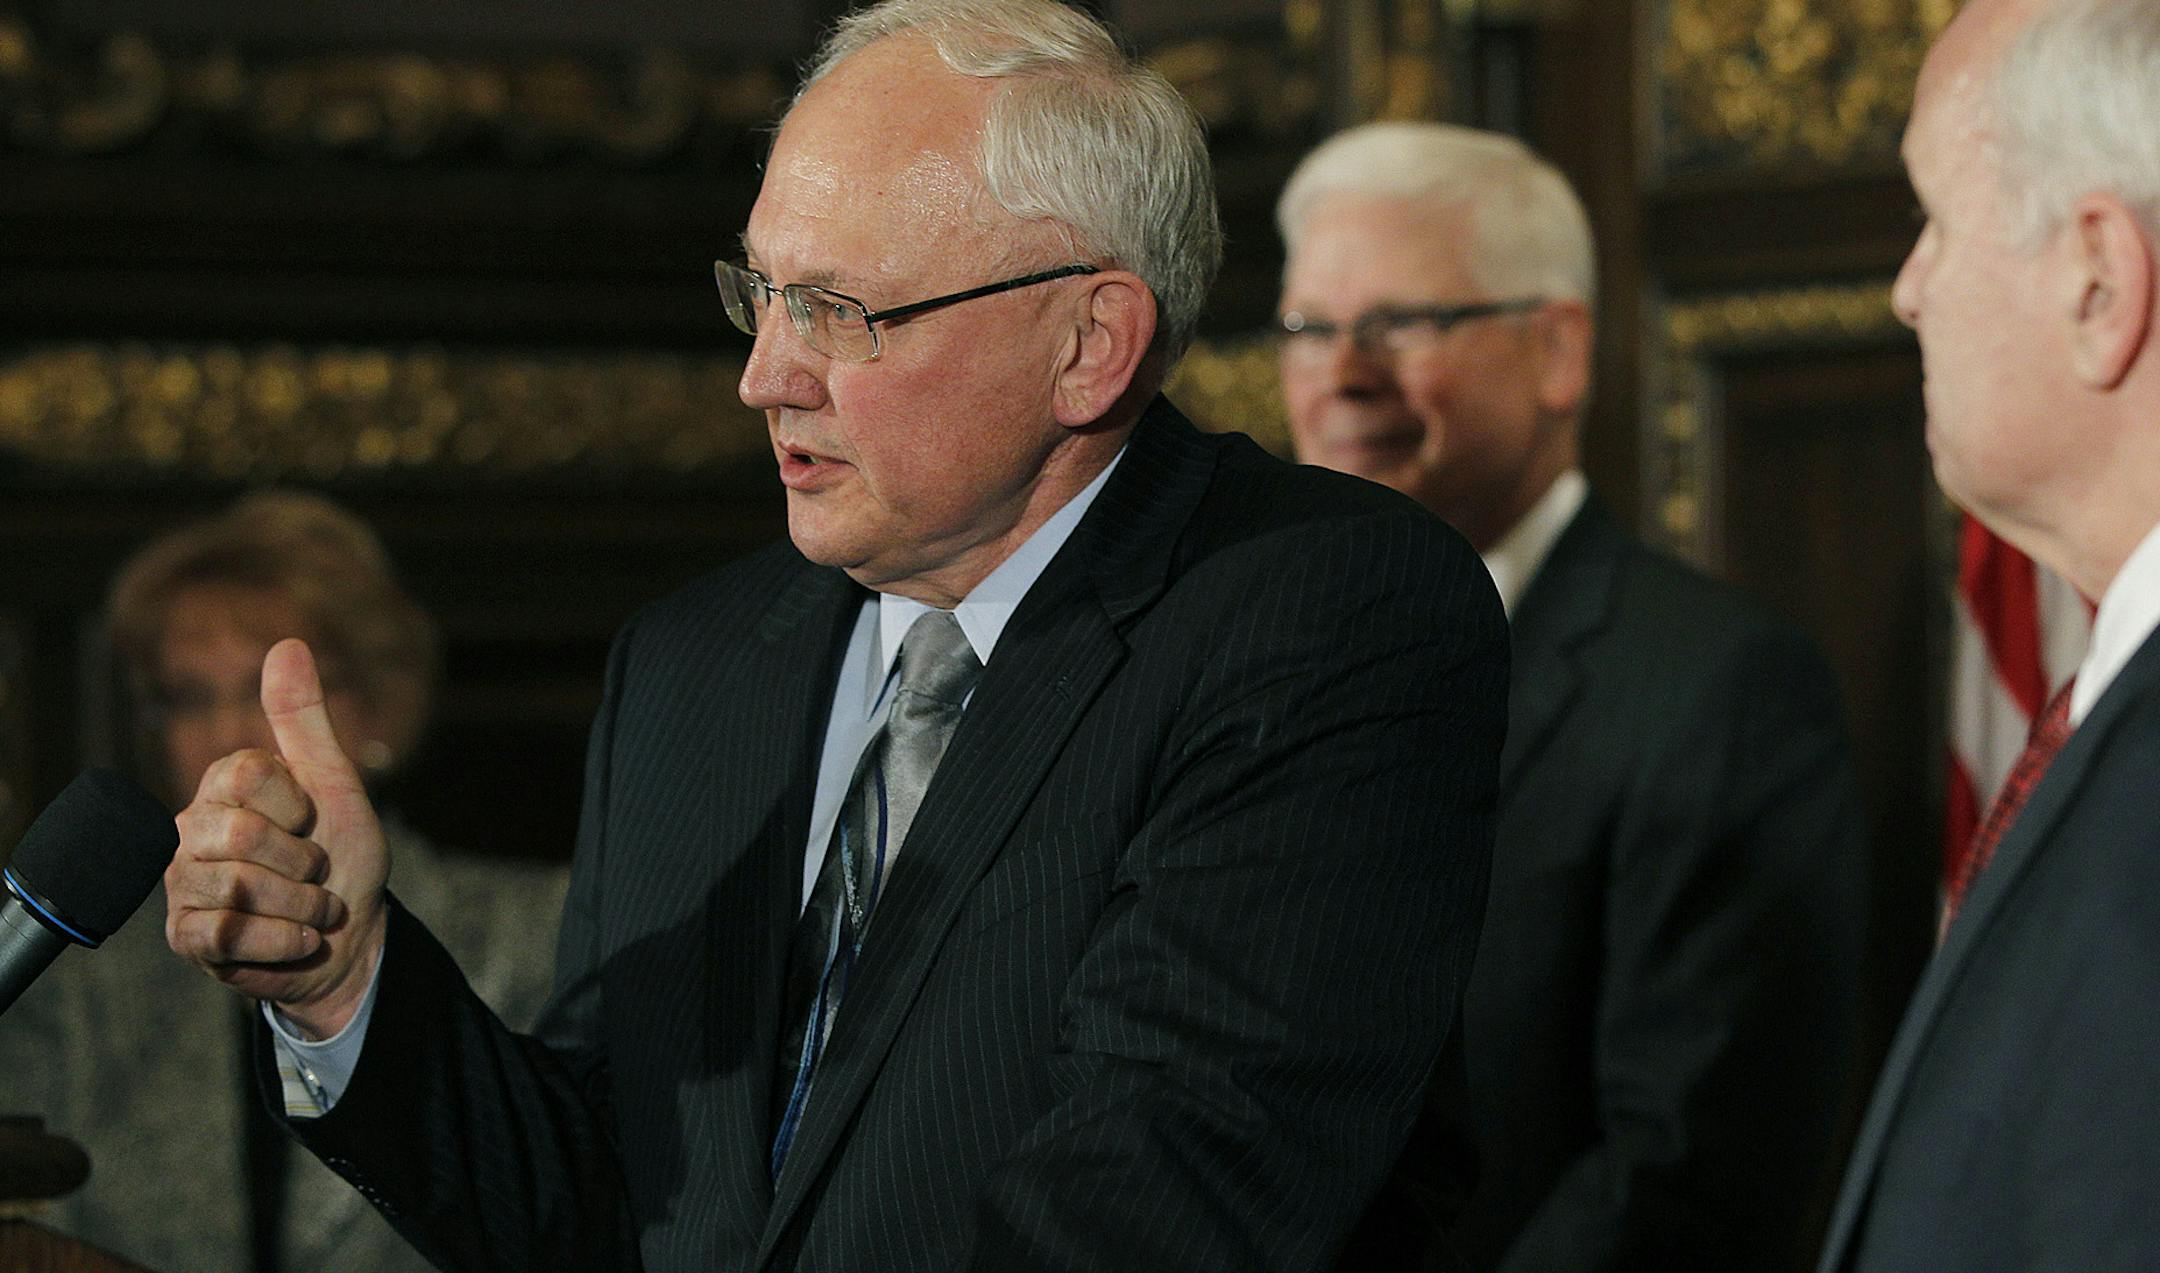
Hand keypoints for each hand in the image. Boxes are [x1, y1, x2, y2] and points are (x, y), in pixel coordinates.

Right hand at [165, 638, 389, 1038]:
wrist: (350, 935)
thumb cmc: (342, 855)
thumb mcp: (336, 782)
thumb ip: (305, 718)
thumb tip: (287, 644)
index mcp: (223, 786)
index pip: (246, 773)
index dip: (296, 802)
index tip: (312, 819)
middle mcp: (191, 829)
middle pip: (242, 833)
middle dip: (304, 862)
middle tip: (316, 871)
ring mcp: (183, 885)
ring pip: (239, 888)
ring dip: (303, 904)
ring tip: (313, 906)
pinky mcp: (187, 936)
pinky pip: (229, 934)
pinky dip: (284, 940)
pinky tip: (297, 937)